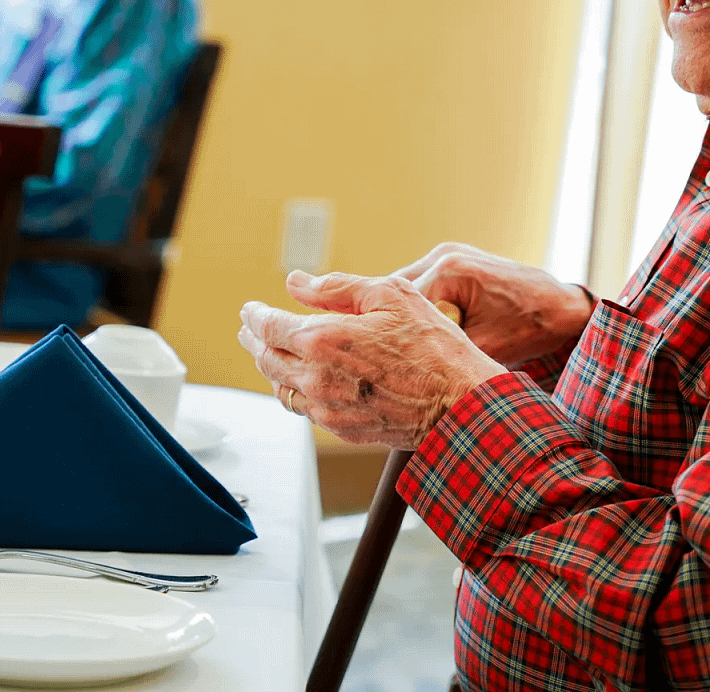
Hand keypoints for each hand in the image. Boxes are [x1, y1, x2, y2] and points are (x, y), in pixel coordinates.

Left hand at [238, 270, 505, 448]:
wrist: (460, 404)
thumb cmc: (433, 346)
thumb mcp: (390, 295)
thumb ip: (337, 287)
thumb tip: (297, 281)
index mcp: (322, 340)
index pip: (269, 326)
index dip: (255, 315)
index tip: (249, 309)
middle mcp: (316, 378)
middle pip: (267, 359)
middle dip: (255, 341)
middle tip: (251, 329)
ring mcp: (327, 408)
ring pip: (282, 388)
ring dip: (272, 368)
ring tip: (272, 354)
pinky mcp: (342, 429)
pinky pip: (305, 409)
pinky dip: (295, 391)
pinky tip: (303, 382)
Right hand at [392, 242, 592, 366]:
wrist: (561, 307)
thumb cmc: (529, 327)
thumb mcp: (482, 347)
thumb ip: (440, 351)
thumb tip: (406, 368)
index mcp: (449, 270)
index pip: (396, 300)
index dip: (383, 327)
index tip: (375, 352)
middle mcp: (444, 254)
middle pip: (394, 288)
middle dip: (387, 316)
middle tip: (378, 349)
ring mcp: (448, 253)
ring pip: (405, 286)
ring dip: (399, 311)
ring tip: (392, 342)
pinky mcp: (453, 260)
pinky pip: (422, 284)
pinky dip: (416, 306)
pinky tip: (413, 331)